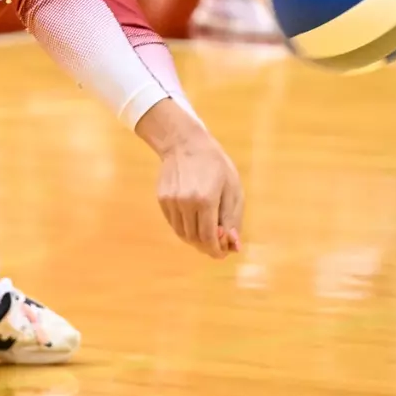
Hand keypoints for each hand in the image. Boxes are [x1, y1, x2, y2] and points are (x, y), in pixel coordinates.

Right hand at [155, 134, 244, 258]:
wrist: (185, 143)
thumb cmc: (215, 165)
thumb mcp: (233, 188)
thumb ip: (233, 218)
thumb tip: (233, 245)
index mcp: (206, 200)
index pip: (208, 238)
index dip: (216, 250)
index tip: (223, 253)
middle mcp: (185, 203)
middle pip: (194, 239)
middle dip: (207, 247)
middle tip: (217, 245)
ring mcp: (171, 202)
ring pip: (182, 234)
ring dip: (195, 240)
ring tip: (206, 234)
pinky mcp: (162, 199)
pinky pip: (174, 223)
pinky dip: (185, 228)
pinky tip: (194, 221)